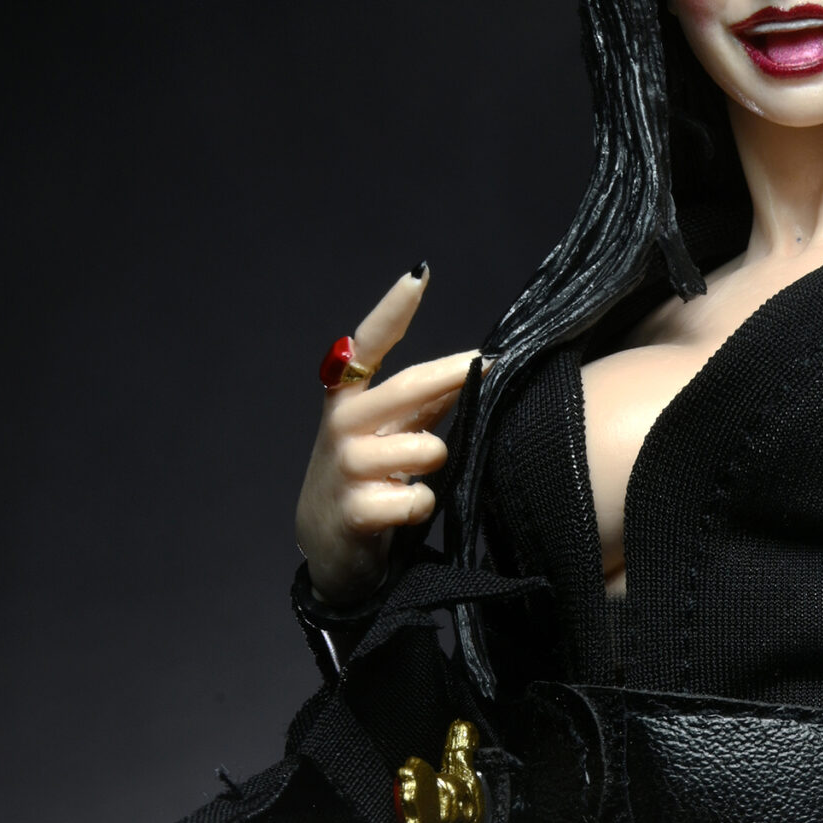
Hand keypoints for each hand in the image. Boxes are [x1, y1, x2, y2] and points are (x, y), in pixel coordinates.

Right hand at [294, 266, 478, 604]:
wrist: (331, 548)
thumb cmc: (369, 480)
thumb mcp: (389, 434)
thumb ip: (422, 402)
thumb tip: (474, 364)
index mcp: (348, 399)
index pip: (369, 345)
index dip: (392, 310)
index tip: (418, 275)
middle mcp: (341, 425)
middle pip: (410, 388)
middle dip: (454, 376)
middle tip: (491, 363)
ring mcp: (345, 467)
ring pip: (427, 450)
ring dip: (436, 466)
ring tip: (414, 480)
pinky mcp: (355, 510)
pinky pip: (419, 498)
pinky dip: (421, 507)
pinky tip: (403, 513)